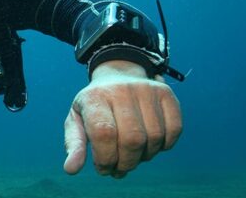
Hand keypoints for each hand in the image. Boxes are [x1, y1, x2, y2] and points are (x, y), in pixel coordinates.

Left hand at [63, 60, 181, 177]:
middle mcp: (121, 90)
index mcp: (94, 97)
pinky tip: (150, 145)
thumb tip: (71, 169)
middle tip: (119, 167)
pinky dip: (164, 146)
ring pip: (154, 137)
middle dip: (126, 163)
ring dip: (145, 157)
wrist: (117, 75)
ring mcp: (146, 89)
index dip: (106, 158)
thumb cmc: (95, 106)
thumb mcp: (77, 120)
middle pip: (132, 139)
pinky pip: (174, 129)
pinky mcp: (165, 93)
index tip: (103, 167)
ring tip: (132, 156)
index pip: (104, 133)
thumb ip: (74, 144)